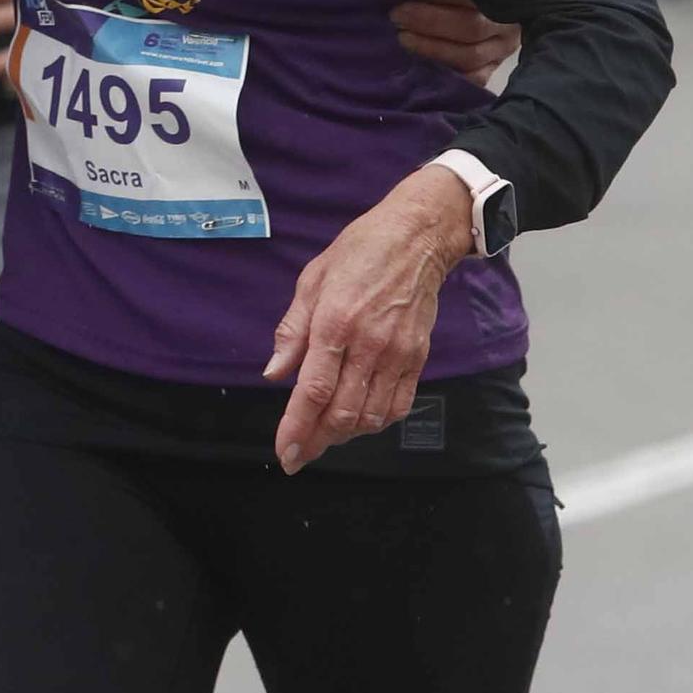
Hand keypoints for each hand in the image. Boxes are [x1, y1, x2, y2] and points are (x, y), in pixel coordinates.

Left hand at [263, 166, 470, 472]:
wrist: (416, 238)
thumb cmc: (359, 252)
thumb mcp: (312, 280)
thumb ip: (292, 331)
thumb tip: (274, 373)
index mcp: (335, 322)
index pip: (313, 390)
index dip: (296, 428)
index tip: (285, 453)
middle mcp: (368, 344)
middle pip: (341, 413)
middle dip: (316, 442)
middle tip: (299, 453)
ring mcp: (397, 355)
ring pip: (370, 417)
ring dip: (344, 435)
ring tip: (323, 437)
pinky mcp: (418, 359)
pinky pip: (398, 407)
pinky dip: (376, 423)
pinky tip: (358, 421)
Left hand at [389, 0, 517, 86]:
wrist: (498, 16)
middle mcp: (509, 26)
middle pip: (470, 27)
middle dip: (429, 22)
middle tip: (397, 16)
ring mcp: (504, 51)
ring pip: (470, 56)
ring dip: (431, 48)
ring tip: (404, 38)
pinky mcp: (495, 69)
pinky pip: (475, 78)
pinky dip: (448, 71)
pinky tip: (423, 63)